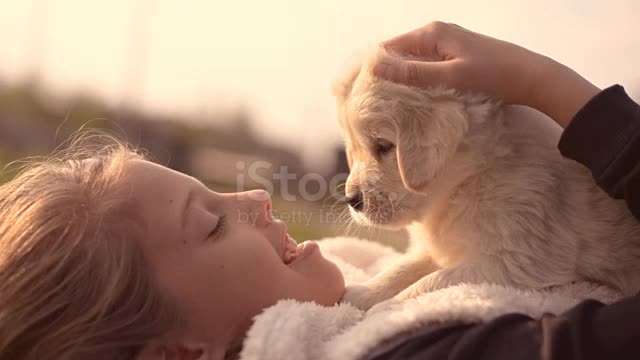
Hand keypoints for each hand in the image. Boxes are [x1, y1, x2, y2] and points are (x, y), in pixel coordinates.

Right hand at [374, 21, 599, 127]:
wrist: (531, 77)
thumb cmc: (493, 75)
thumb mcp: (450, 77)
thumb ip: (413, 74)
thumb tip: (376, 69)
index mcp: (431, 33)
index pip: (388, 47)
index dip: (372, 67)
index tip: (358, 90)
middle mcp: (436, 33)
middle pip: (398, 53)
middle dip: (384, 74)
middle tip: (369, 101)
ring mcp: (445, 44)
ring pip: (411, 61)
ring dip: (400, 79)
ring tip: (386, 102)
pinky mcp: (453, 56)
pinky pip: (425, 66)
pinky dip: (416, 80)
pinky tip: (412, 97)